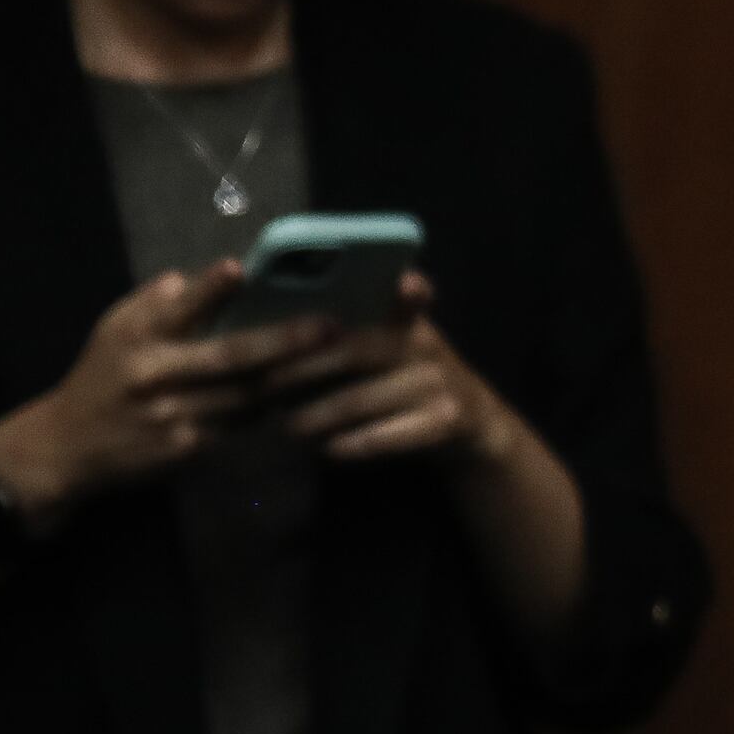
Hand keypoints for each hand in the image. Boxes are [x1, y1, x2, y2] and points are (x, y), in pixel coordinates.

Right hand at [0, 264, 335, 519]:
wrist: (67, 447)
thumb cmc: (101, 377)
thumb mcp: (115, 330)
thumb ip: (156, 303)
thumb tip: (200, 276)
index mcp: (136, 337)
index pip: (175, 308)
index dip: (207, 289)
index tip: (237, 269)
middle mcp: (154, 375)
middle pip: (229, 356)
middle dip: (284, 340)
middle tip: (329, 326)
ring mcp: (173, 415)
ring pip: (247, 394)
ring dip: (291, 377)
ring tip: (336, 356)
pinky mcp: (188, 448)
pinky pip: (241, 424)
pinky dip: (271, 407)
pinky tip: (302, 393)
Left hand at [265, 276, 537, 475]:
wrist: (471, 424)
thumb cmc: (407, 378)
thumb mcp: (392, 344)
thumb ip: (349, 333)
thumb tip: (273, 335)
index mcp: (407, 319)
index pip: (405, 294)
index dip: (403, 290)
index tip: (395, 283)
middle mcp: (426, 344)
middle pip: (354, 350)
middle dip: (301, 369)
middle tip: (262, 386)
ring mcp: (438, 383)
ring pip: (361, 400)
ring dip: (316, 416)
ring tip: (285, 427)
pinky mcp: (446, 421)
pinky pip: (386, 436)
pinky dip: (352, 444)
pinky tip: (328, 450)